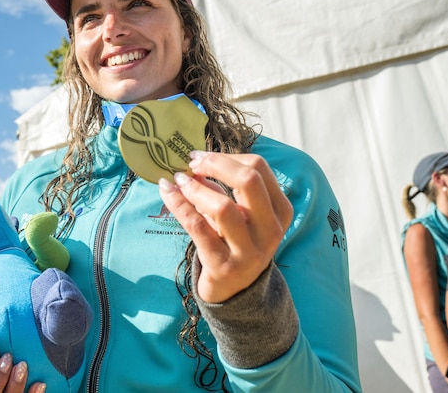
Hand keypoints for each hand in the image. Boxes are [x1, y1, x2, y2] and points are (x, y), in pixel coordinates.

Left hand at [159, 150, 292, 302]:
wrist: (234, 290)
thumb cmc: (235, 241)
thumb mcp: (241, 214)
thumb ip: (225, 188)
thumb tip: (196, 161)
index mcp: (280, 210)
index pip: (258, 168)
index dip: (226, 156)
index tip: (202, 157)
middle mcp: (270, 230)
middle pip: (248, 180)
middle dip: (214, 164)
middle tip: (191, 163)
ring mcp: (249, 251)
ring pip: (223, 207)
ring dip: (195, 188)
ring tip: (178, 181)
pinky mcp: (223, 265)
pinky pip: (197, 227)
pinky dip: (178, 204)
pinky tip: (166, 191)